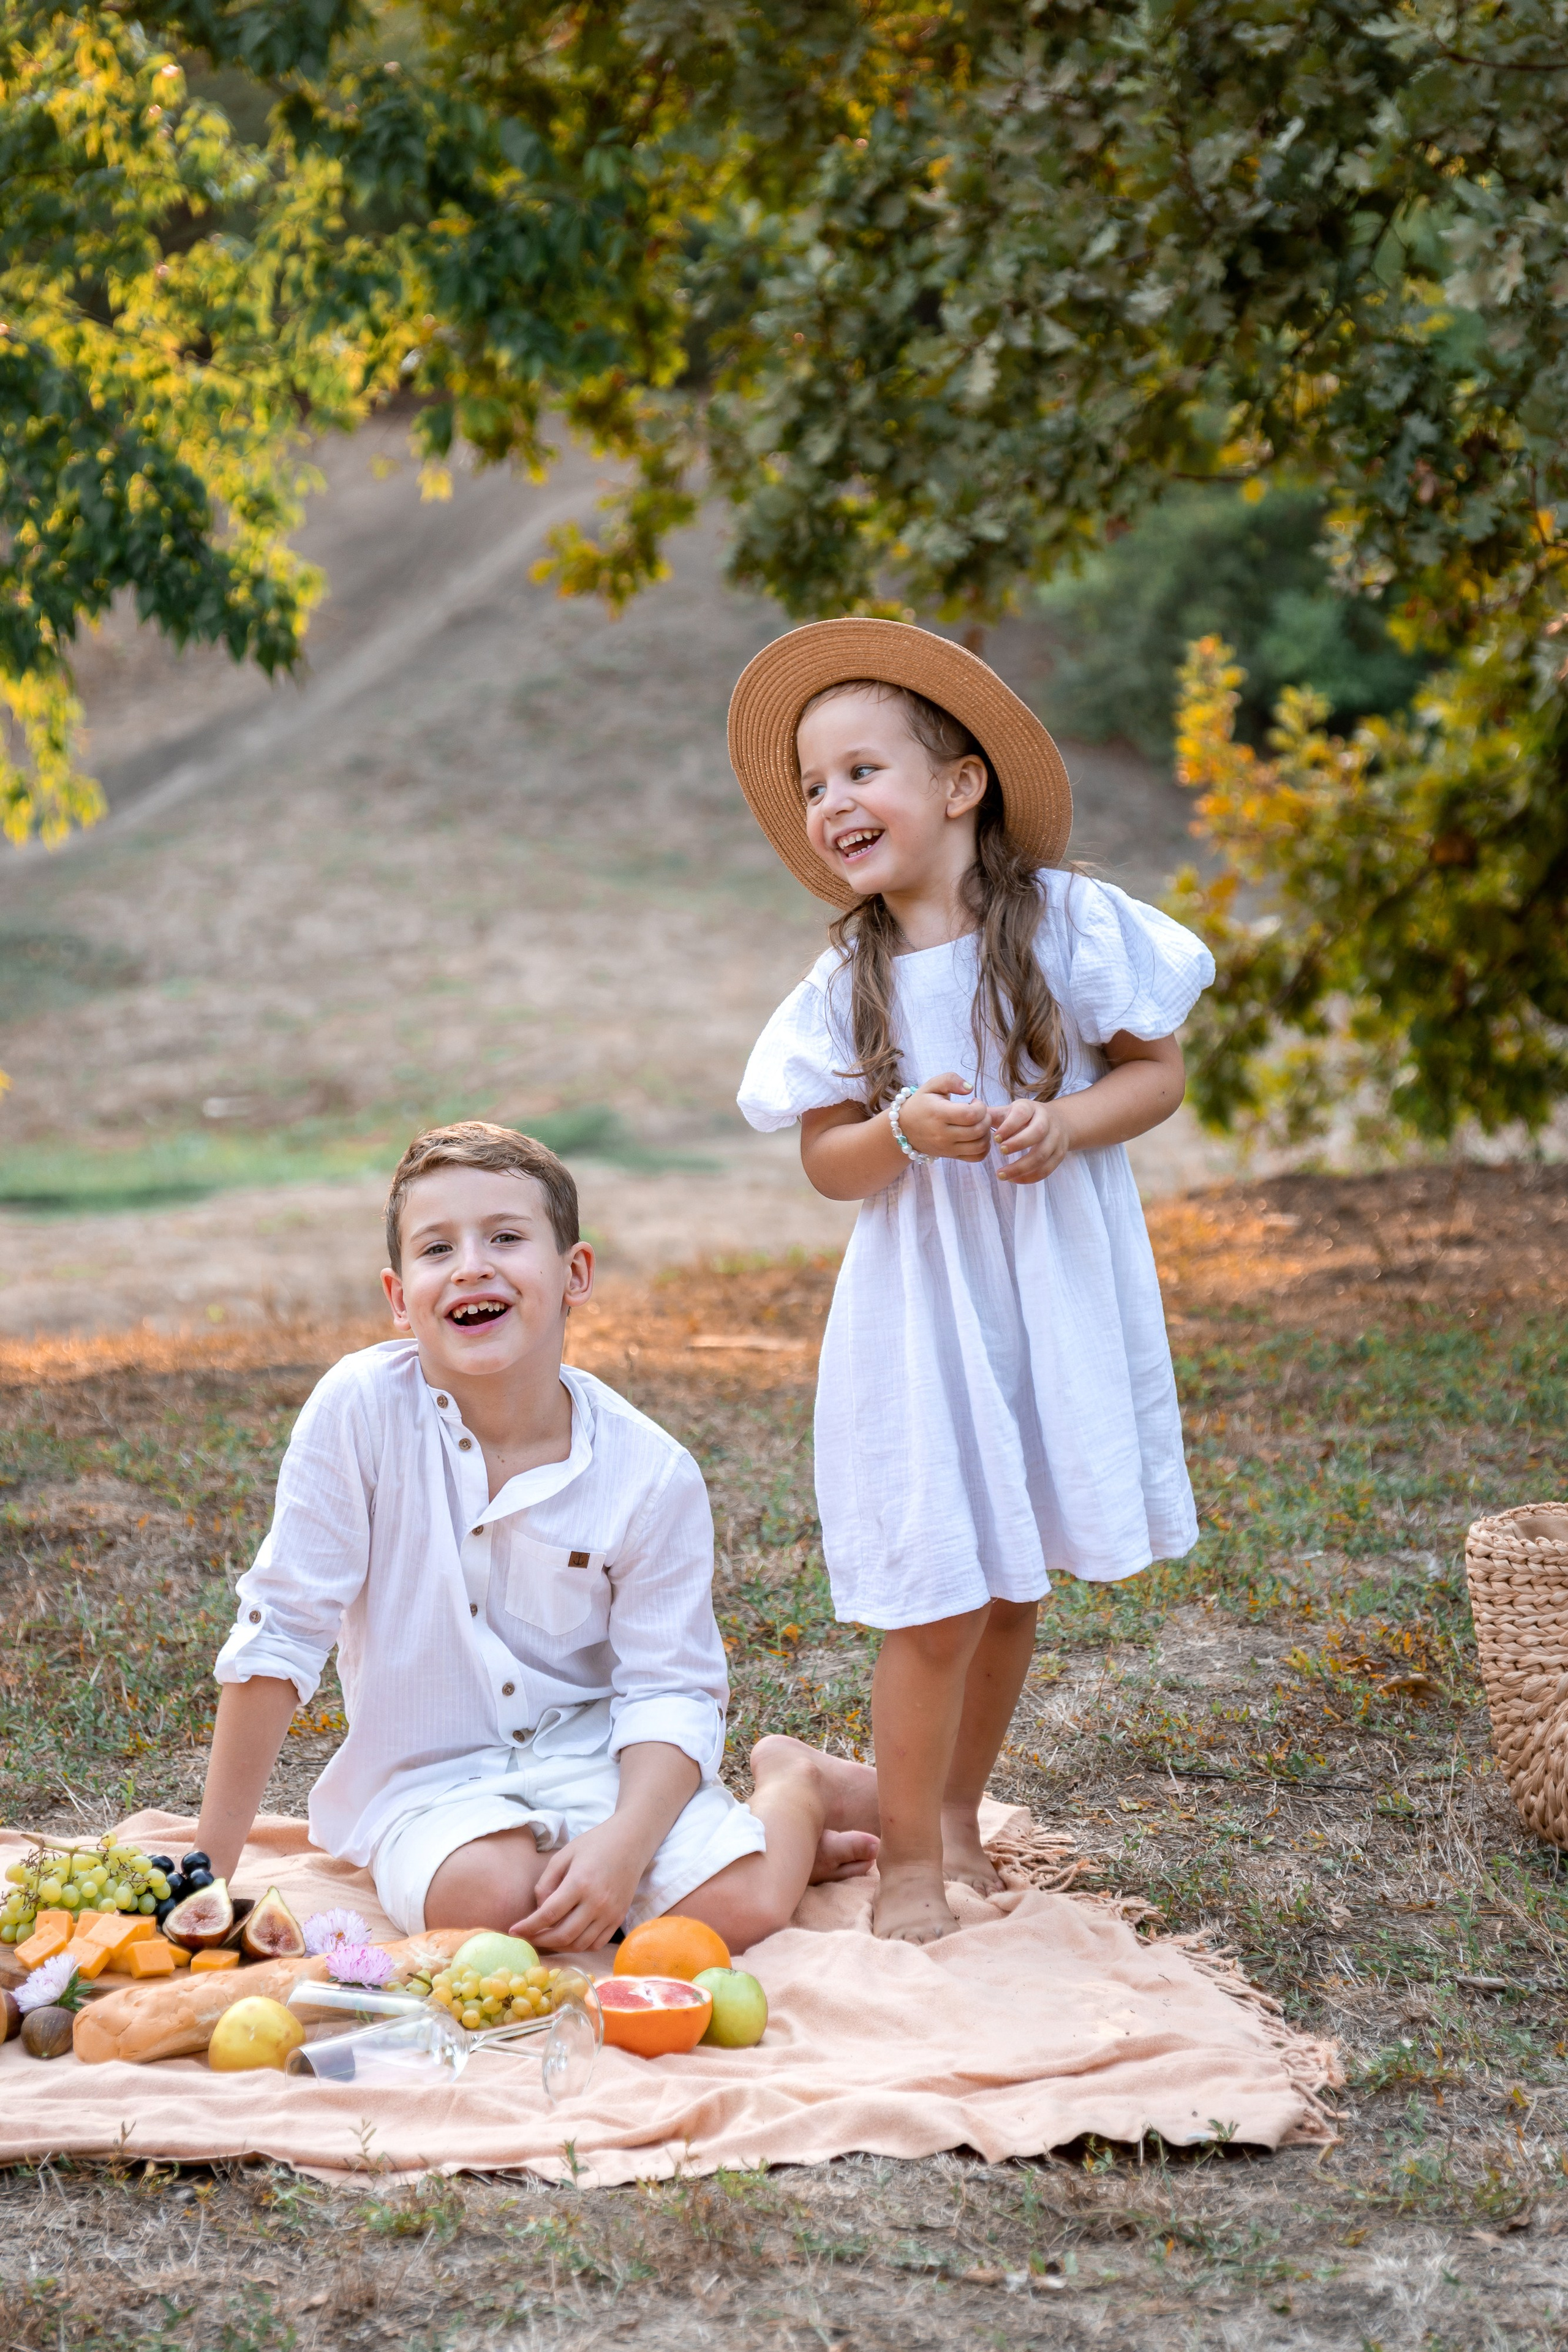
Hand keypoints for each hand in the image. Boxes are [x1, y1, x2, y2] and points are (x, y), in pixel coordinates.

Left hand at [507, 1816, 646, 1950]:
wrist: (631, 1841)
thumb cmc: (594, 1844)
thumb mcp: (564, 1854)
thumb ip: (546, 1882)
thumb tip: (538, 1909)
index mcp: (580, 1882)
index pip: (548, 1914)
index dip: (528, 1926)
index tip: (513, 1931)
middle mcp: (597, 1902)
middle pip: (563, 1935)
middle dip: (540, 1940)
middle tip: (527, 1937)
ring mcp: (610, 1913)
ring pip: (579, 1944)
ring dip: (558, 1946)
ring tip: (545, 1938)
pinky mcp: (619, 1918)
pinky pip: (596, 1944)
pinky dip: (578, 1946)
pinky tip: (568, 1937)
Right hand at [898, 1072, 992, 1162]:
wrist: (904, 1129)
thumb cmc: (920, 1104)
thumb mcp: (931, 1086)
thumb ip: (950, 1080)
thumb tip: (969, 1088)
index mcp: (938, 1114)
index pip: (971, 1114)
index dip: (980, 1106)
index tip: (974, 1101)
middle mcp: (943, 1134)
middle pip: (978, 1130)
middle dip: (986, 1118)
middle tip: (978, 1111)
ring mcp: (947, 1148)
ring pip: (980, 1145)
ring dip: (986, 1133)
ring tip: (979, 1123)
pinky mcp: (951, 1156)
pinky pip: (976, 1157)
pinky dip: (984, 1148)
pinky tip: (978, 1136)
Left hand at [991, 1096, 1072, 1182]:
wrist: (1059, 1121)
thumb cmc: (1026, 1118)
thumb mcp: (1011, 1111)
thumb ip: (992, 1115)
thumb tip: (970, 1118)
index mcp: (1031, 1108)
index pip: (1022, 1113)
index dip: (1009, 1126)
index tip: (995, 1138)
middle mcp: (1047, 1121)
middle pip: (1037, 1132)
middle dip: (1018, 1143)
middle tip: (1001, 1152)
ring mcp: (1055, 1139)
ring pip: (1042, 1154)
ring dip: (1021, 1167)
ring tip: (1001, 1174)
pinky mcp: (1059, 1155)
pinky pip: (1047, 1169)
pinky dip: (1030, 1177)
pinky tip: (1014, 1180)